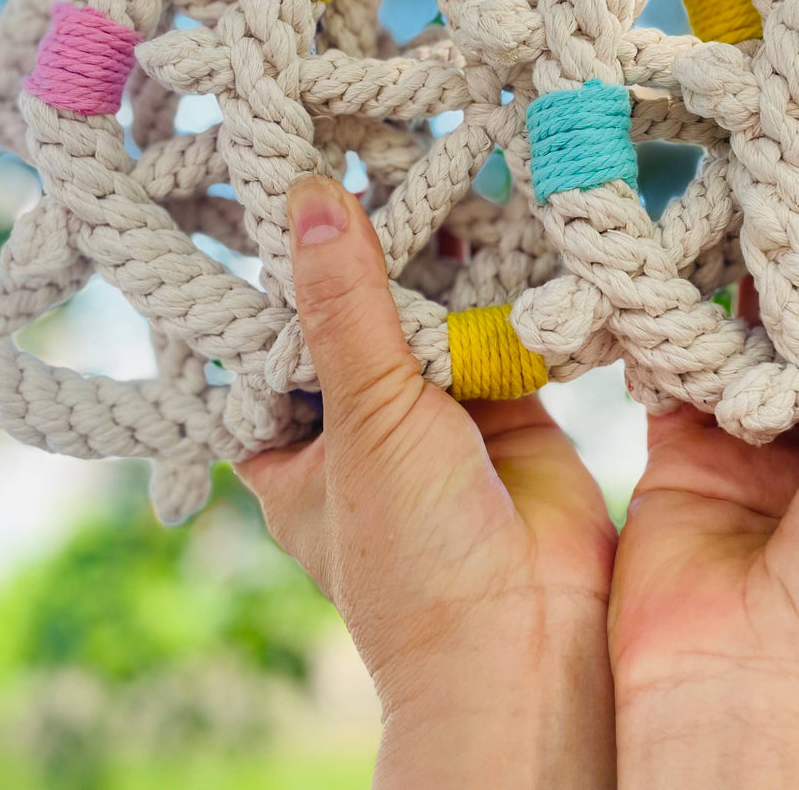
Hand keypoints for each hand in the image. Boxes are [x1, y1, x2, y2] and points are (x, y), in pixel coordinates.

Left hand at [235, 176, 616, 788]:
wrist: (531, 639)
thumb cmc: (415, 555)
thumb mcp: (364, 419)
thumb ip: (346, 307)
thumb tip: (310, 199)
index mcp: (289, 439)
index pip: (267, 335)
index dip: (276, 268)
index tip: (281, 186)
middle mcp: (357, 419)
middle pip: (352, 312)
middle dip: (365, 251)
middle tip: (364, 160)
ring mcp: (432, 410)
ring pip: (424, 314)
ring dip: (433, 260)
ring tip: (429, 173)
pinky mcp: (503, 403)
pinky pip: (492, 327)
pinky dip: (496, 287)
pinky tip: (493, 222)